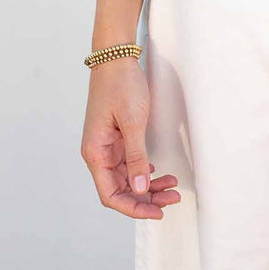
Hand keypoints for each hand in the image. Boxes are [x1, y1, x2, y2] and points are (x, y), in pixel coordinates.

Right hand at [81, 56, 180, 219]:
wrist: (116, 57)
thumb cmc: (121, 85)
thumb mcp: (133, 121)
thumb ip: (136, 157)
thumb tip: (140, 189)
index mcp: (95, 153)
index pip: (111, 195)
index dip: (133, 208)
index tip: (157, 212)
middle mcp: (98, 154)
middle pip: (120, 189)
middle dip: (146, 198)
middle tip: (173, 198)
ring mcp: (107, 146)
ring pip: (127, 177)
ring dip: (148, 186)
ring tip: (172, 187)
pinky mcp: (117, 137)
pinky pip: (130, 163)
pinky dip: (145, 170)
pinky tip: (160, 173)